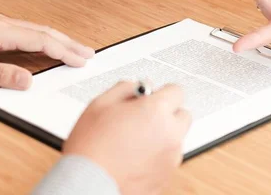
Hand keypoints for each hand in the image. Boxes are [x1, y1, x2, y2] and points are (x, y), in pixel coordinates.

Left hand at [0, 14, 94, 89]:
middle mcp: (2, 23)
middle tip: (89, 53)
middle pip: (44, 31)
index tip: (81, 60)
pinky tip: (47, 45)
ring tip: (75, 49)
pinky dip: (43, 38)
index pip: (41, 40)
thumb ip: (1, 75)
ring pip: (37, 29)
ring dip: (58, 39)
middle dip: (68, 42)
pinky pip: (27, 31)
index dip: (63, 51)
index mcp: (0, 30)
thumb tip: (29, 81)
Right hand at [63, 81, 191, 194]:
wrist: (88, 183)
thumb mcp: (101, 103)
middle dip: (167, 114)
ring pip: (176, 139)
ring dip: (163, 135)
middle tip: (144, 117)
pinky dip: (157, 156)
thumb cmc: (91, 146)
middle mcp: (170, 134)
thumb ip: (125, 88)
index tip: (151, 97)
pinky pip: (168, 159)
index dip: (162, 93)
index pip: (176, 91)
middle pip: (182, 115)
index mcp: (157, 111)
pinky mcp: (166, 176)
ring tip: (134, 141)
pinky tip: (135, 157)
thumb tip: (139, 87)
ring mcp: (171, 158)